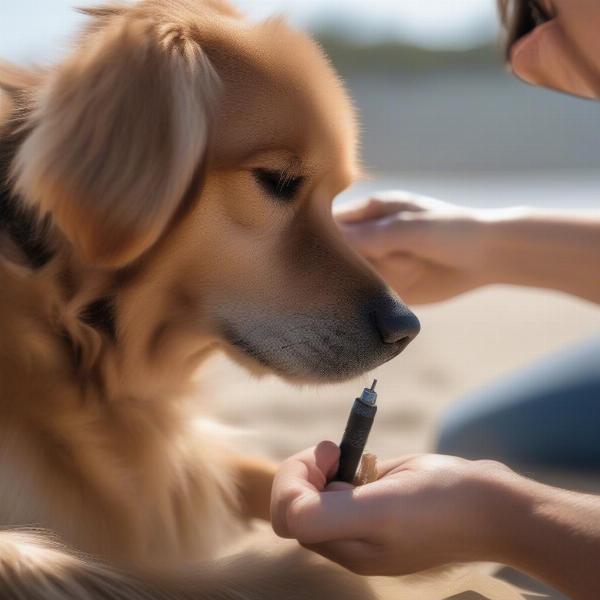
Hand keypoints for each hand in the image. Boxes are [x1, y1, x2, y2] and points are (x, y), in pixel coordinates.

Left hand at [271, 442, 522, 575]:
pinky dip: (347, 468)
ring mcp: (367, 525)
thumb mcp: (381, 509)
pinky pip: (345, 488)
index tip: (330, 453)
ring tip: (356, 456)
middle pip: (299, 502)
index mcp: (346, 547)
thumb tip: (290, 510)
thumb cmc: (442, 505)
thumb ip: (327, 514)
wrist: (494, 506)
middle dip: (308, 468)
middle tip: (335, 450)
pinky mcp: (381, 509)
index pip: (288, 513)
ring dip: (327, 466)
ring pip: (319, 492)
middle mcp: (351, 540)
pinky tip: (370, 463)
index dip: (295, 478)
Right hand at [335, 192, 491, 303]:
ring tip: (359, 296)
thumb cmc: (453, 231)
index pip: (333, 223)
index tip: (313, 257)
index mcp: (372, 212)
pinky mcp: (390, 285)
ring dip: (349, 289)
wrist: (489, 257)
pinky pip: (367, 296)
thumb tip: (338, 239)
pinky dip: (365, 304)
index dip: (320, 238)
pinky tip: (367, 308)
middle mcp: (370, 237)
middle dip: (333, 269)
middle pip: (336, 254)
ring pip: (349, 278)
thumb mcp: (413, 229)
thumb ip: (377, 235)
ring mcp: (379, 262)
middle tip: (337, 283)